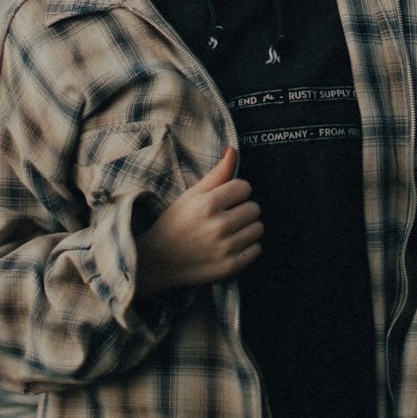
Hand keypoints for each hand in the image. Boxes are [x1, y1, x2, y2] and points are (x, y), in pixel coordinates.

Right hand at [135, 147, 261, 295]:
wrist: (158, 261)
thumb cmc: (175, 222)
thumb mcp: (191, 195)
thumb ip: (217, 173)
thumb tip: (233, 150)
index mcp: (208, 204)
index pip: (245, 187)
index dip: (236, 191)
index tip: (226, 199)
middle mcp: (218, 226)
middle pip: (254, 208)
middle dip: (243, 209)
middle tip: (226, 216)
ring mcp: (225, 248)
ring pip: (258, 229)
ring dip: (247, 228)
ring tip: (229, 231)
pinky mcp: (230, 267)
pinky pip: (257, 249)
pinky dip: (247, 247)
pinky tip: (230, 246)